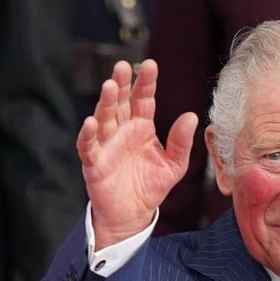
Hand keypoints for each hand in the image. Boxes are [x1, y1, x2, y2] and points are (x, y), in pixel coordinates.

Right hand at [78, 60, 197, 247]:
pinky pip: (88, 146)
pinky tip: (91, 122)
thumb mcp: (174, 165)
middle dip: (121, 84)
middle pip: (119, 102)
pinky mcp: (94, 163)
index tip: (150, 65)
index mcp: (141, 127)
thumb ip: (181, 142)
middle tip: (123, 66)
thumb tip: (191, 116)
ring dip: (105, 102)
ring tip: (109, 86)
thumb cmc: (151, 188)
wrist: (133, 216)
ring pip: (103, 118)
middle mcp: (122, 131)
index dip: (146, 82)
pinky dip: (88, 134)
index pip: (143, 99)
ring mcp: (106, 145)